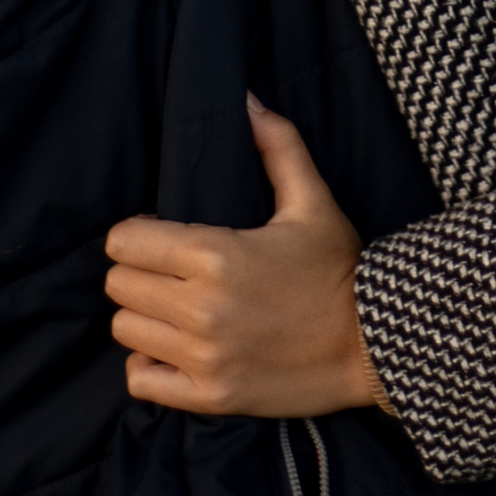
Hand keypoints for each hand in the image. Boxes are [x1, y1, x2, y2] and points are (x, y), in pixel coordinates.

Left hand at [105, 99, 390, 419]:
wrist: (377, 347)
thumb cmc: (342, 271)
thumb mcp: (312, 202)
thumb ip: (276, 146)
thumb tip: (246, 98)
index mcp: (216, 255)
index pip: (124, 242)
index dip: (137, 235)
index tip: (160, 238)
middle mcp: (202, 309)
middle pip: (118, 285)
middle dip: (138, 273)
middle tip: (169, 273)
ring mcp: (204, 357)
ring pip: (126, 329)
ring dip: (145, 317)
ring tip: (176, 309)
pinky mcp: (211, 397)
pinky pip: (142, 381)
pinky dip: (150, 366)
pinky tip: (176, 350)